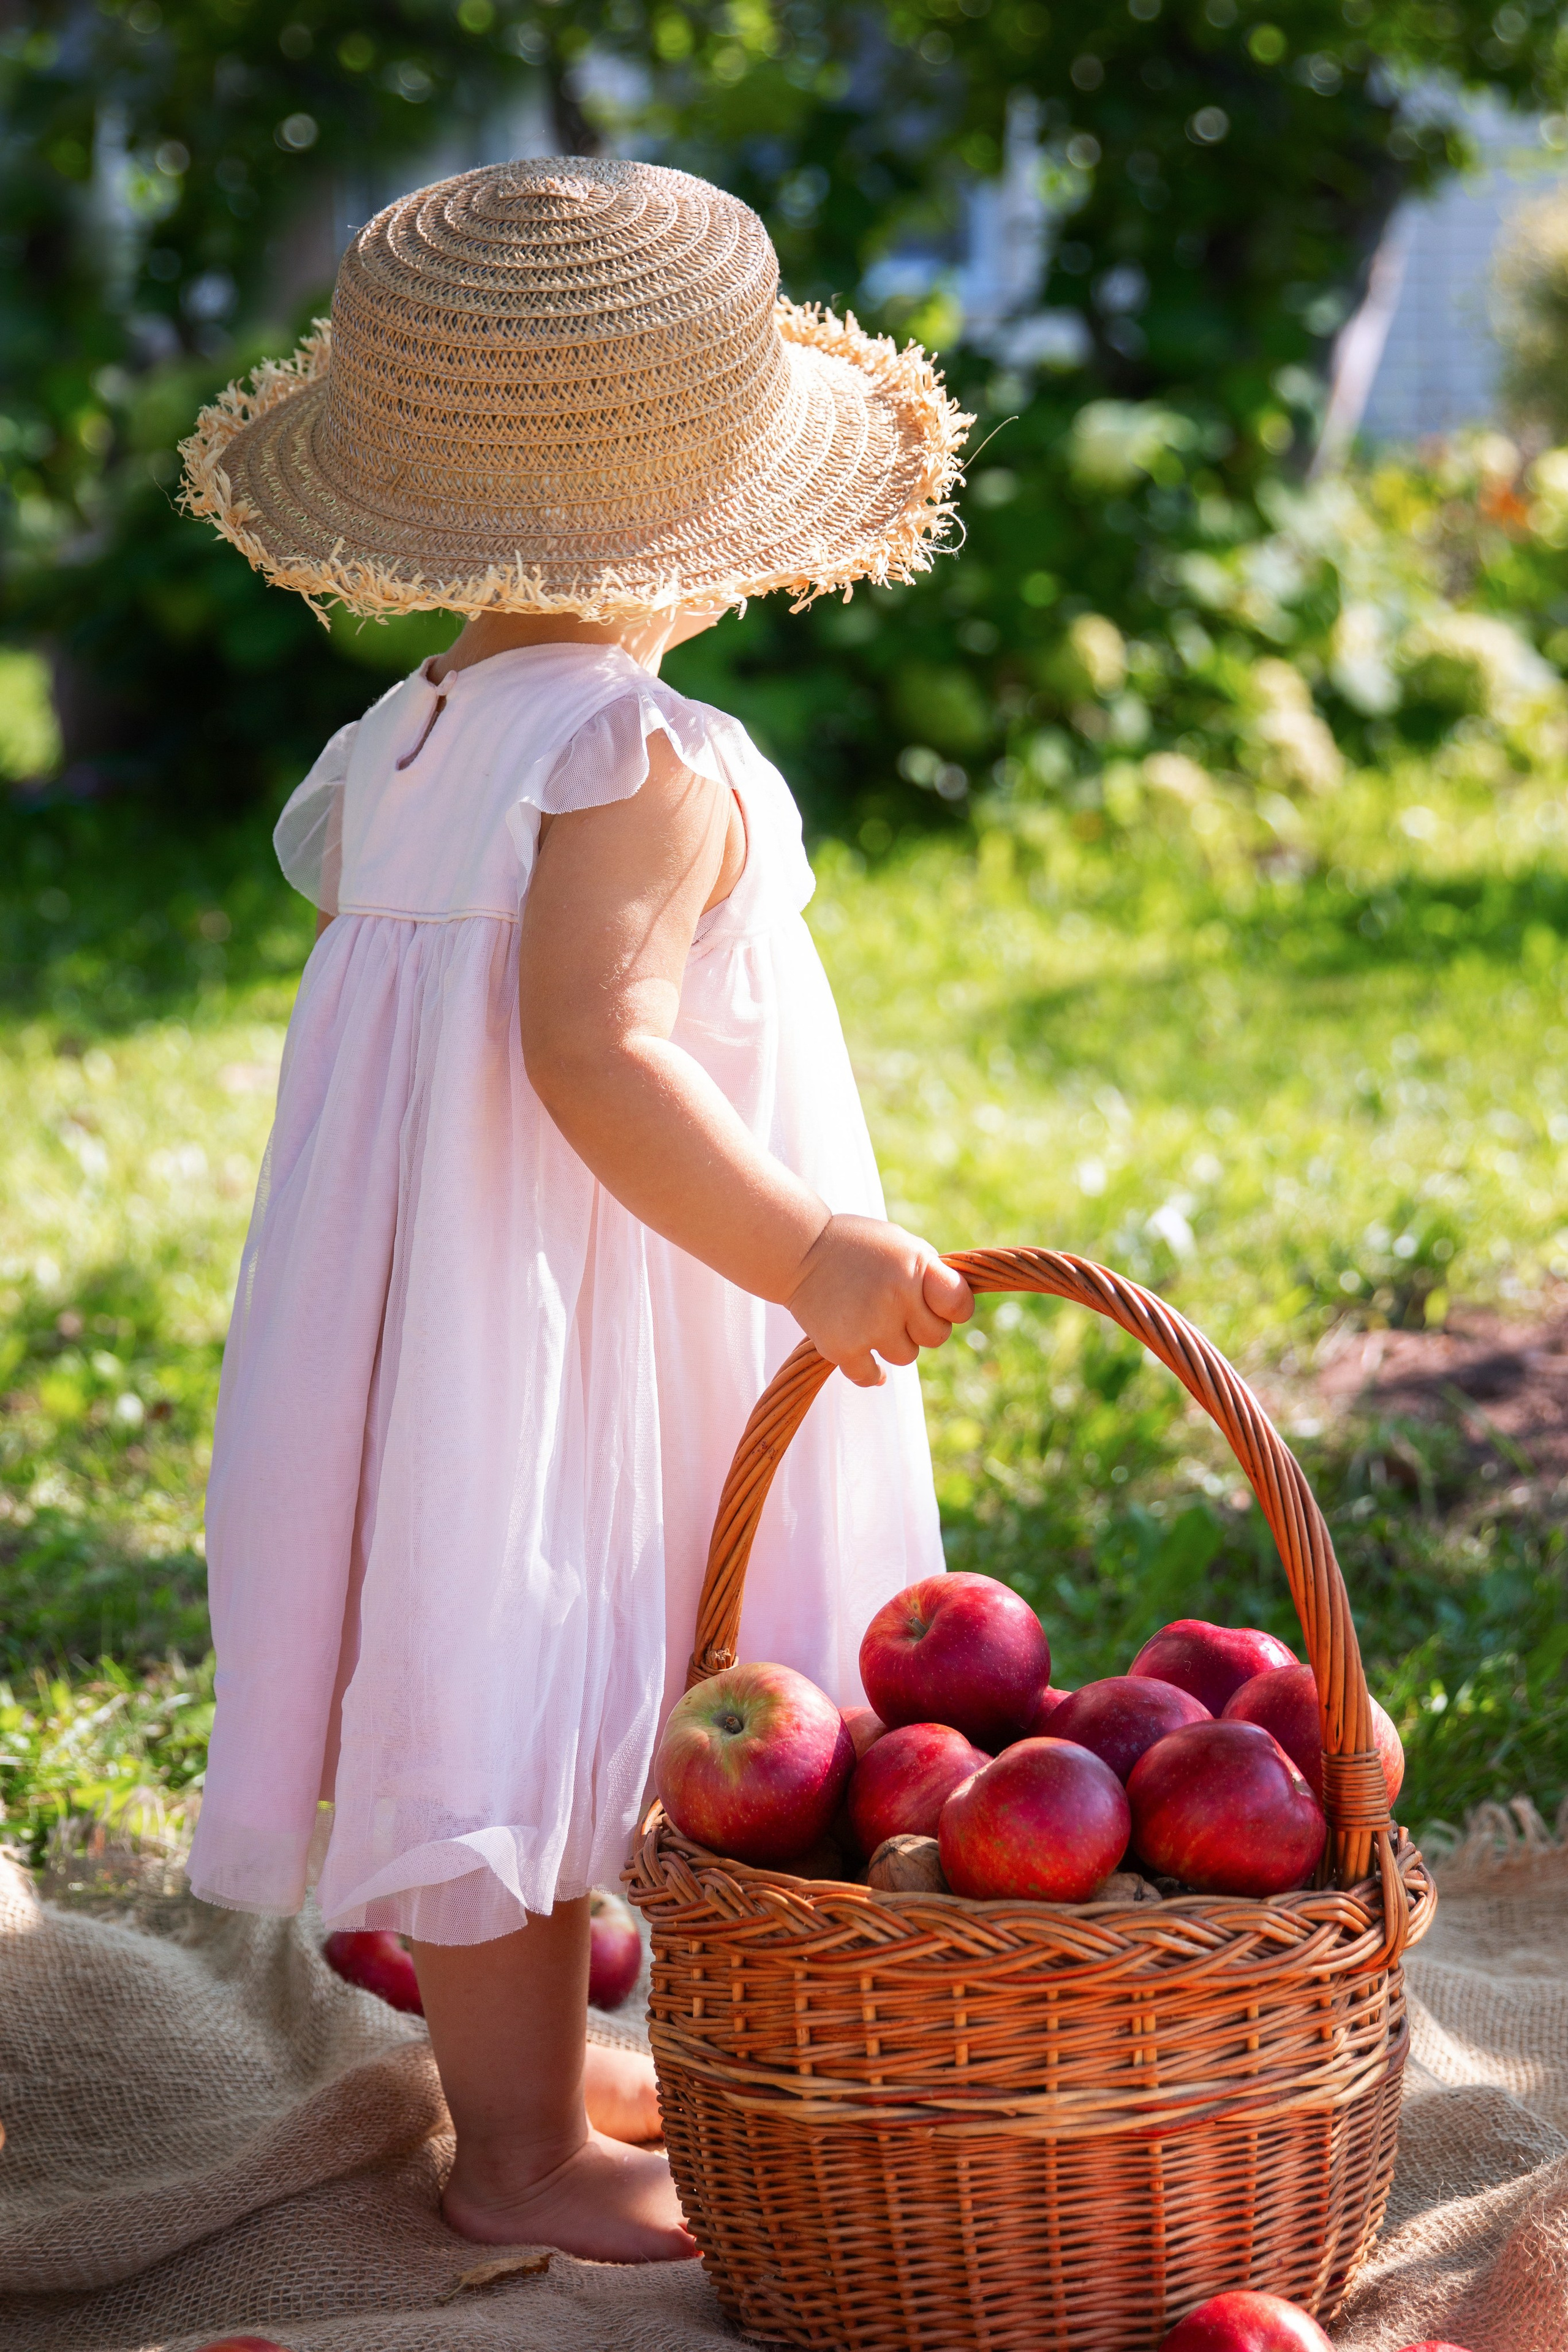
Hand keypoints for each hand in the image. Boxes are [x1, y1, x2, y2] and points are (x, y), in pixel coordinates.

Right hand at [786, 1214, 972, 1387]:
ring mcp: (870, 1324)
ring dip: (891, 1344)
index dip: (952, 1309)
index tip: (936, 1306)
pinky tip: (866, 1360)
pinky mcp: (842, 1347)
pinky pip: (871, 1376)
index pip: (959, 1305)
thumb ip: (930, 1272)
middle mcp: (897, 1295)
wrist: (799, 1250)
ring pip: (905, 1356)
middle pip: (935, 1337)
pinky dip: (870, 1373)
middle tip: (895, 1311)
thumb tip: (956, 1307)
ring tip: (870, 1321)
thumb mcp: (901, 1243)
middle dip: (919, 1326)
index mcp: (916, 1265)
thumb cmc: (857, 1245)